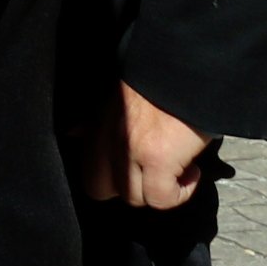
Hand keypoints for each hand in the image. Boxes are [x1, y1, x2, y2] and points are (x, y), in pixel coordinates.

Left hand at [76, 83, 215, 209]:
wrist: (191, 68)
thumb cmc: (162, 83)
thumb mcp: (119, 98)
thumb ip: (95, 120)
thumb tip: (74, 133)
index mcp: (97, 123)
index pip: (86, 170)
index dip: (110, 179)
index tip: (135, 171)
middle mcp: (107, 137)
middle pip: (99, 190)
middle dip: (128, 191)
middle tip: (153, 177)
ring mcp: (130, 148)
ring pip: (134, 198)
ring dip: (159, 192)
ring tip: (178, 170)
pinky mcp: (157, 157)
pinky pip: (161, 198)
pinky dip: (180, 193)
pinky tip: (191, 170)